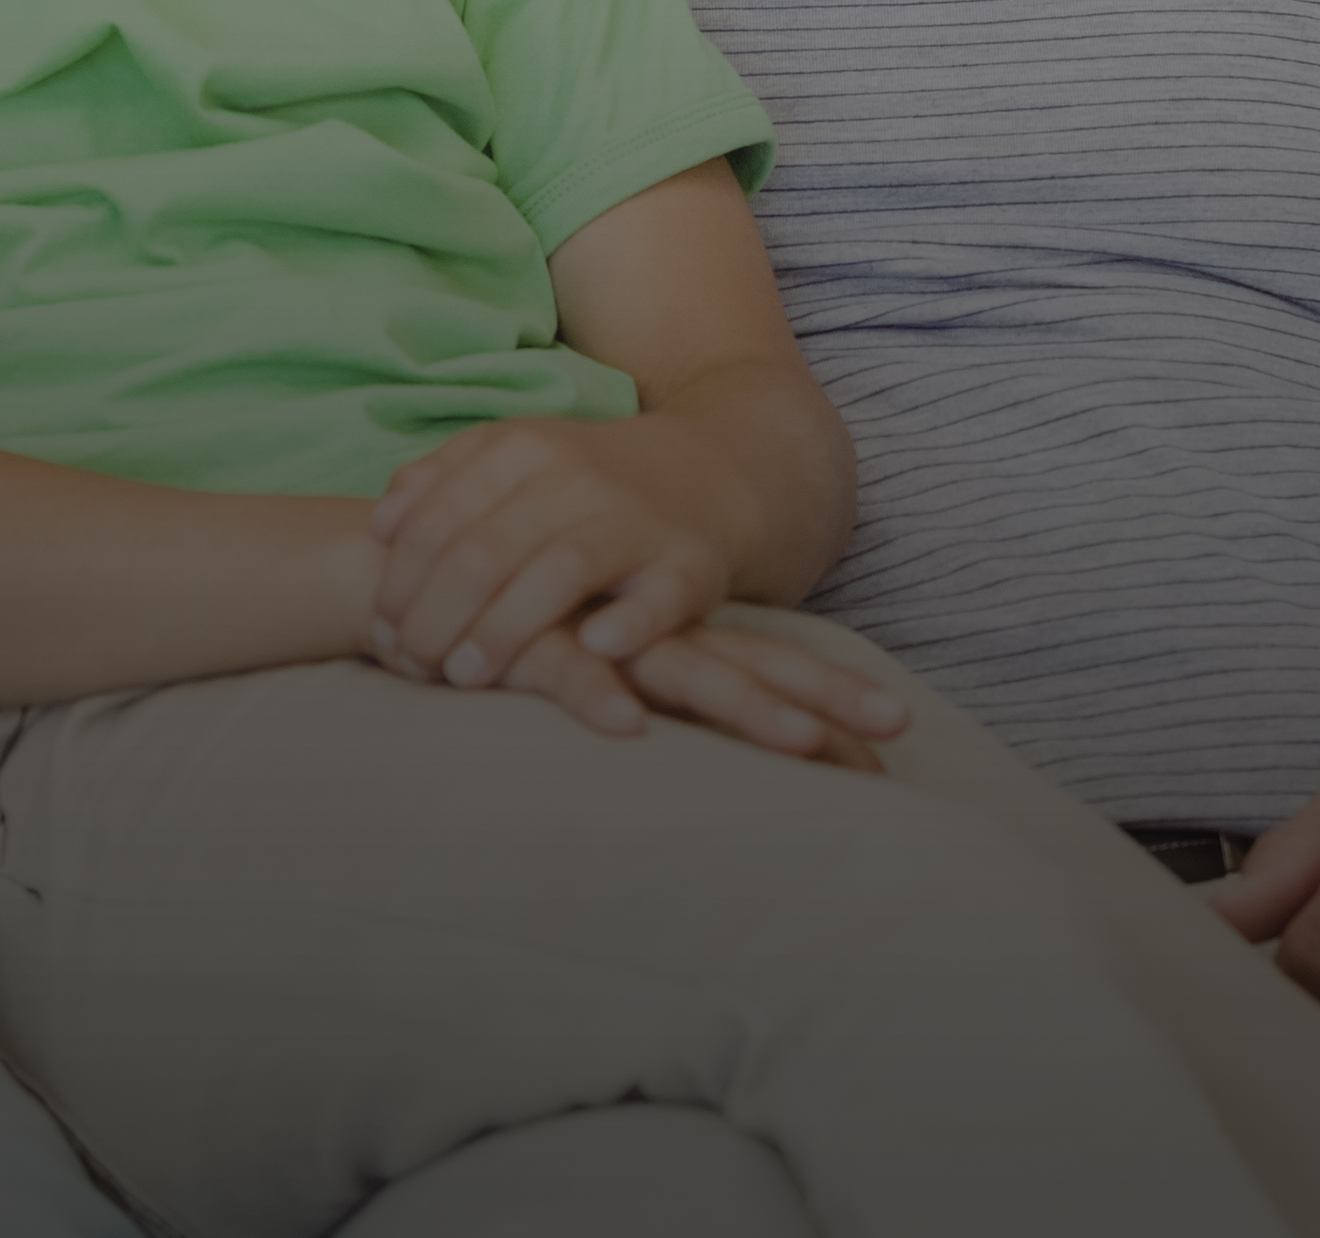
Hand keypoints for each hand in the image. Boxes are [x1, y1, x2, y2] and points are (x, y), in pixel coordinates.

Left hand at [367, 412, 742, 687]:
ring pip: (556, 575)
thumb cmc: (587, 483)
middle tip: (414, 666)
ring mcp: (636, 520)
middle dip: (433, 622)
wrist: (709, 475)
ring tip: (464, 676)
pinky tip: (595, 646)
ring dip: (500, 633)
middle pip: (483, 555)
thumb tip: (382, 523)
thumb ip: (443, 481)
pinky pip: (657, 599)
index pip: (436, 523)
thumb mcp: (516, 458)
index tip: (384, 631)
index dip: (398, 585)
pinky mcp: (690, 565)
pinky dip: (627, 624)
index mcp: (525, 448)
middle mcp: (579, 477)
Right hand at [482, 610, 905, 770]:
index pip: (772, 666)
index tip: (902, 733)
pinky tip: (629, 727)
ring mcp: (605, 640)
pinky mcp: (535, 645)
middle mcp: (657, 642)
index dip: (832, 698)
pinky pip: (572, 674)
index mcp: (677, 643)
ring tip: (805, 744)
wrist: (416, 570)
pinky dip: (599, 697)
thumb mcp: (587, 662)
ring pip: (690, 675)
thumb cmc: (514, 629)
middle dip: (830, 701)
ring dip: (749, 710)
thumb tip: (679, 750)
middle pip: (761, 670)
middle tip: (901, 727)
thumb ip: (635, 695)